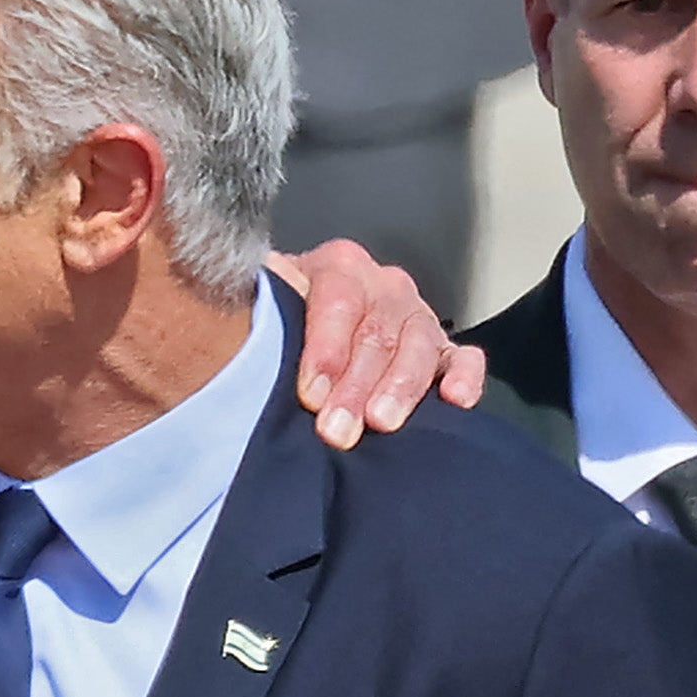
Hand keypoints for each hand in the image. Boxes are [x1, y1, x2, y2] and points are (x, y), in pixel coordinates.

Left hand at [268, 239, 483, 447]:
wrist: (298, 327)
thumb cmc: (277, 326)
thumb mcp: (264, 309)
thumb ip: (257, 315)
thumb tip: (233, 335)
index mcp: (336, 267)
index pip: (337, 300)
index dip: (325, 349)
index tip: (310, 394)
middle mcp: (381, 285)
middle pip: (376, 332)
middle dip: (356, 385)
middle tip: (338, 429)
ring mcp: (415, 316)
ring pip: (418, 345)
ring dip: (400, 387)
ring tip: (382, 423)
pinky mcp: (443, 350)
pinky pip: (463, 357)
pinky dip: (464, 377)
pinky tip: (455, 401)